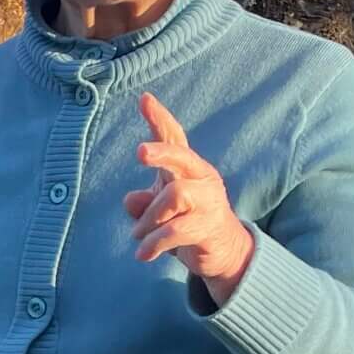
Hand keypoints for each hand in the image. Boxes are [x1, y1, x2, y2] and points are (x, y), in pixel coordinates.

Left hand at [125, 92, 254, 305]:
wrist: (223, 252)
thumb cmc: (186, 222)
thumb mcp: (158, 211)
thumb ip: (142, 203)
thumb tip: (131, 200)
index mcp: (187, 168)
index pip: (174, 137)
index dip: (159, 118)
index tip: (143, 98)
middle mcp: (201, 179)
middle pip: (181, 158)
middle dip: (161, 152)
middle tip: (140, 152)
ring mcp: (208, 202)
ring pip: (174, 197)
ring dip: (149, 219)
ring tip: (138, 236)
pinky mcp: (208, 227)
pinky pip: (176, 230)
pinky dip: (154, 243)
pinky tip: (142, 254)